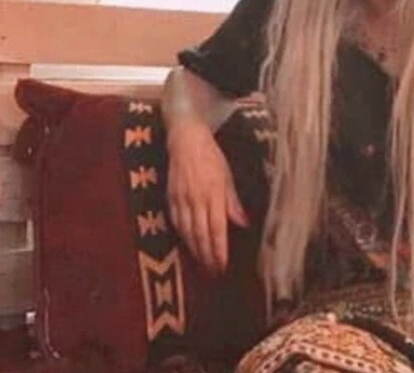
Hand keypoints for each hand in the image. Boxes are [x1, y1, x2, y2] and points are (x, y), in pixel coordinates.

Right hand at [167, 121, 248, 276]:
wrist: (185, 141)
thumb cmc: (211, 157)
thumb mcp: (227, 177)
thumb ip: (233, 202)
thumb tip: (243, 224)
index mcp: (213, 194)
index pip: (217, 229)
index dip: (219, 250)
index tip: (222, 265)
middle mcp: (196, 200)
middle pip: (201, 235)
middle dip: (207, 256)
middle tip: (213, 272)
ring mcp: (180, 200)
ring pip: (187, 232)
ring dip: (195, 250)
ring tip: (202, 264)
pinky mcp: (170, 198)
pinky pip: (176, 222)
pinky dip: (182, 236)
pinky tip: (187, 245)